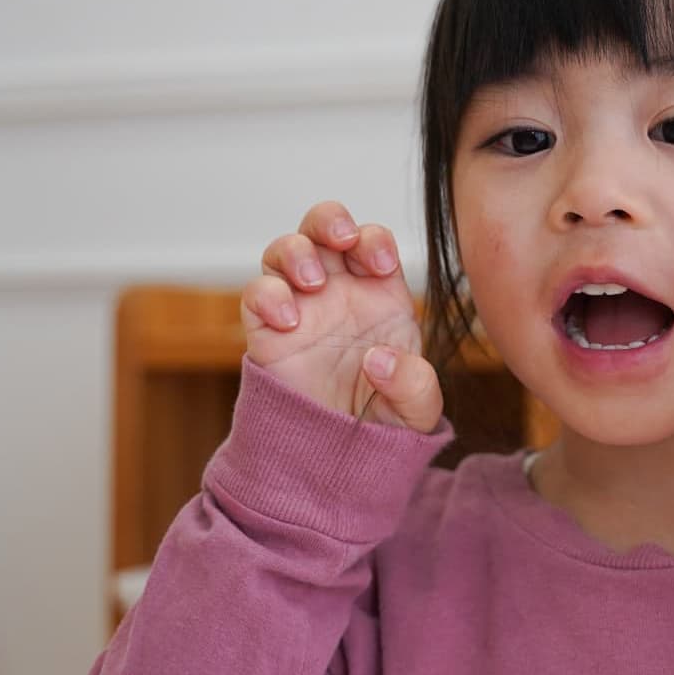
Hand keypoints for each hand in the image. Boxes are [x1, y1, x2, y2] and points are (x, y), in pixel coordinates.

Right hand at [242, 201, 444, 432]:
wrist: (338, 455)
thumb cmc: (382, 420)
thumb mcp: (417, 409)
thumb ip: (415, 385)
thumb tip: (378, 359)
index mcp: (379, 294)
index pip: (372, 241)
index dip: (374, 240)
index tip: (381, 266)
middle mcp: (337, 291)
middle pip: (323, 227)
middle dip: (330, 219)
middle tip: (343, 239)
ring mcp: (300, 306)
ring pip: (285, 250)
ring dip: (297, 251)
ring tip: (314, 283)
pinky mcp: (267, 331)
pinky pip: (256, 294)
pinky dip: (267, 295)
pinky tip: (289, 320)